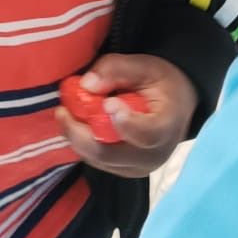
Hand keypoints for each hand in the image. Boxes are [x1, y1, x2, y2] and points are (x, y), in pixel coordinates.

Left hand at [57, 54, 198, 178]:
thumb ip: (117, 70)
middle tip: (62, 110)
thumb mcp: (145, 67)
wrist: (175, 105)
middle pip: (109, 153)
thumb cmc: (161, 84)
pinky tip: (76, 124)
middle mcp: (153, 155)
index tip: (107, 103)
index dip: (124, 123)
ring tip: (66, 113)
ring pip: (97, 159)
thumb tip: (87, 84)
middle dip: (80, 132)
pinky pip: (96, 161)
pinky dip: (82, 143)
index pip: (146, 134)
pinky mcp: (123, 170)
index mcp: (167, 127)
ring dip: (77, 137)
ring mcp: (136, 168)